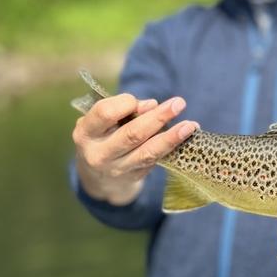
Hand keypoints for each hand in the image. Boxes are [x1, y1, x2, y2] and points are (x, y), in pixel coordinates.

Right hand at [72, 93, 198, 204]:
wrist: (98, 177)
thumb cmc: (103, 136)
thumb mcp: (103, 122)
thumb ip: (124, 110)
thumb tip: (152, 105)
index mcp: (85, 133)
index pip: (104, 113)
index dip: (124, 103)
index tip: (135, 100)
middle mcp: (99, 154)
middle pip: (132, 134)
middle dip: (158, 118)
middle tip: (179, 103)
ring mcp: (117, 169)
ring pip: (148, 152)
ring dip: (171, 137)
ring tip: (190, 125)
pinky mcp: (134, 176)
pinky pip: (156, 159)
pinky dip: (173, 145)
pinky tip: (187, 134)